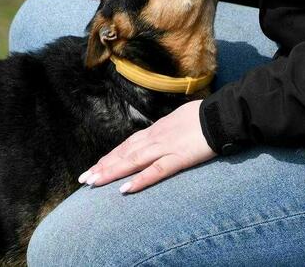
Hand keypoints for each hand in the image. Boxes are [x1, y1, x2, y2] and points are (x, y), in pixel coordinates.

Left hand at [78, 100, 216, 192]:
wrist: (221, 114)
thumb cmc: (203, 117)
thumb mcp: (179, 121)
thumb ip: (167, 130)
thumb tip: (160, 135)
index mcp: (156, 130)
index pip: (128, 145)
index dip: (110, 156)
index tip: (95, 166)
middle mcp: (155, 138)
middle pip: (124, 154)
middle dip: (103, 166)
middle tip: (84, 179)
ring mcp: (165, 148)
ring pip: (132, 161)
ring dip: (111, 172)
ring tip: (94, 183)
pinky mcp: (179, 158)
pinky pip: (156, 171)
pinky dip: (139, 180)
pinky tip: (125, 189)